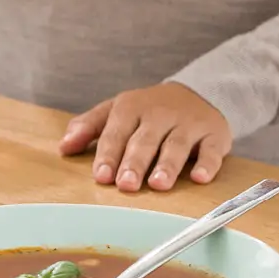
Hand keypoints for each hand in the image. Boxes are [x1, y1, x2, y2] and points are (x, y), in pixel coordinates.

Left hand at [59, 83, 231, 191]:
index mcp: (130, 108)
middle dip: (134, 163)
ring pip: (177, 145)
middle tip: (126, 184)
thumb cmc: (147, 110)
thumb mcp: (114, 111)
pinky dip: (207, 163)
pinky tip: (199, 177)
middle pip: (145, 140)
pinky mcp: (215, 133)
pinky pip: (212, 149)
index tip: (101, 176)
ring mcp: (189, 123)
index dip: (108, 155)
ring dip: (167, 165)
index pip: (116, 133)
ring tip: (157, 184)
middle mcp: (160, 114)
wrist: (197, 92)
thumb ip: (88, 128)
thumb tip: (63, 147)